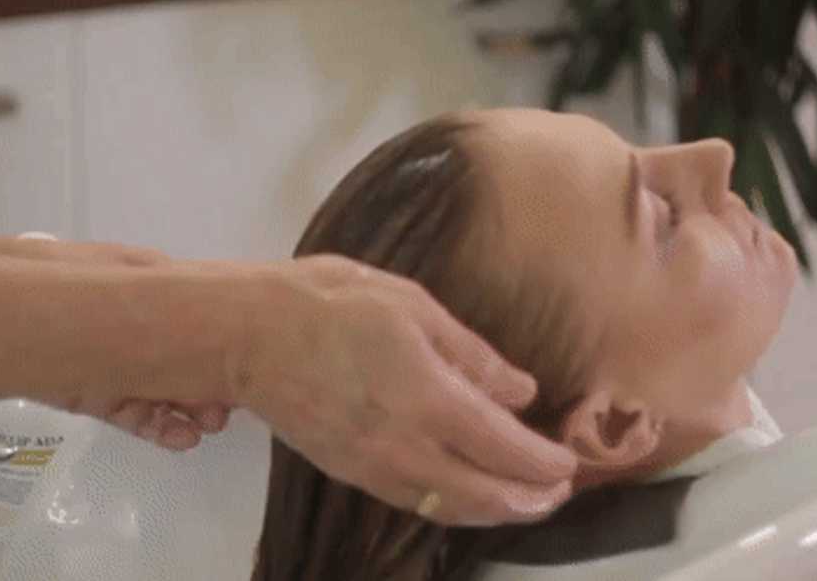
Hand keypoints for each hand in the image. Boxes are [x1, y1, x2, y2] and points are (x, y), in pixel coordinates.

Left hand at [0, 233, 232, 449]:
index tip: (239, 376)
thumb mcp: (137, 267)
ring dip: (186, 416)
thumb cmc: (74, 273)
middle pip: (184, 373)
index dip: (220, 358)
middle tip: (222, 412)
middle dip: (207, 394)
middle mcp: (141, 340)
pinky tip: (178, 437)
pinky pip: (133, 417)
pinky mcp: (95, 397)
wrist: (10, 294)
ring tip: (202, 428)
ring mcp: (119, 370)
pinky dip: (157, 429)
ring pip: (162, 400)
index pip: (199, 336)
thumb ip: (173, 285)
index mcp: (157, 305)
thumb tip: (215, 305)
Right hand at [230, 254, 577, 526]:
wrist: (248, 335)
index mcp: (426, 396)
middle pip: (482, 493)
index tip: (568, 462)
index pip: (503, 446)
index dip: (542, 462)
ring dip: (493, 511)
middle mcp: (404, 443)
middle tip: (557, 492)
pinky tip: (463, 494)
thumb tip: (520, 390)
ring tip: (523, 502)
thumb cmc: (328, 304)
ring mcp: (373, 464)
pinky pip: (411, 501)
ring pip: (447, 507)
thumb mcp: (411, 306)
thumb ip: (471, 354)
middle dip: (529, 499)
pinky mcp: (349, 471)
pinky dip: (450, 507)